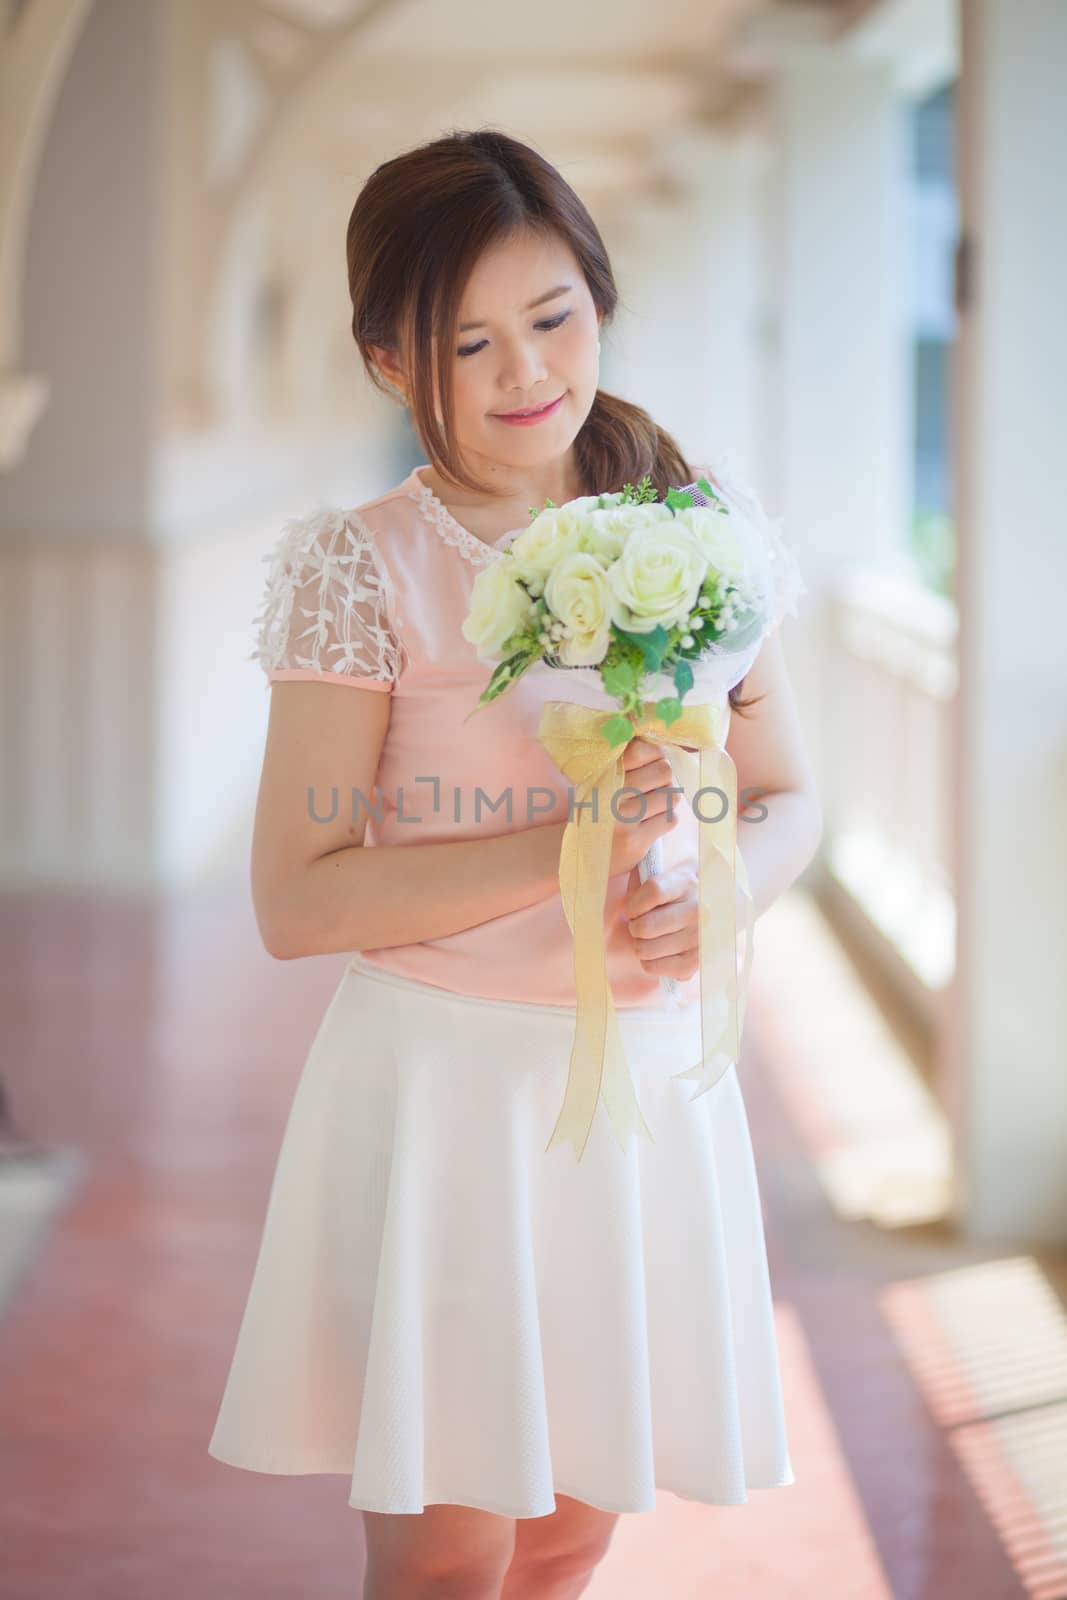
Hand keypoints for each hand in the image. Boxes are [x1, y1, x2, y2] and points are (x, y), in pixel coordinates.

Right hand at [608, 737, 680, 877]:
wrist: (577, 853)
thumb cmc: (594, 810)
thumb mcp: (598, 779)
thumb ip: (624, 762)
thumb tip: (664, 748)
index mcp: (601, 772)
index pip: (642, 750)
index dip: (654, 755)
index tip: (650, 763)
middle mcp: (611, 793)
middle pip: (664, 771)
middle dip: (663, 779)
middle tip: (653, 788)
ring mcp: (623, 819)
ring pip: (671, 796)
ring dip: (666, 801)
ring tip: (651, 807)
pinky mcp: (635, 842)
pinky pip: (670, 820)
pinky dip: (665, 820)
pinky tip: (649, 823)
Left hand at [622, 864, 700, 980]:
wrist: (715, 910)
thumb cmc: (677, 892)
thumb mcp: (665, 875)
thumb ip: (642, 880)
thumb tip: (628, 901)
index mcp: (686, 884)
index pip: (653, 892)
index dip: (634, 903)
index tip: (633, 907)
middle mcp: (697, 911)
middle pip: (644, 927)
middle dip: (634, 926)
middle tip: (642, 924)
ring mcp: (698, 938)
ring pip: (644, 950)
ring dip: (640, 944)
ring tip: (651, 937)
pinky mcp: (694, 962)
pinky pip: (652, 967)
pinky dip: (648, 961)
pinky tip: (658, 951)